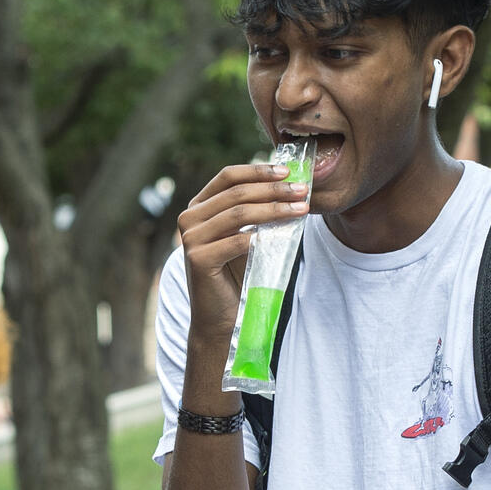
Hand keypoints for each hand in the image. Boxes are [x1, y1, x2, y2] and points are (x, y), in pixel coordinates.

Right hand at [175, 161, 309, 344]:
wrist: (222, 318)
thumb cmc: (237, 275)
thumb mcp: (247, 236)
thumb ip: (256, 212)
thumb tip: (289, 186)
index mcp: (198, 207)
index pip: (228, 177)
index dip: (258, 171)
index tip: (287, 172)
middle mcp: (189, 218)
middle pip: (236, 193)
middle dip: (273, 190)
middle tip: (301, 190)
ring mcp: (190, 239)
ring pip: (238, 214)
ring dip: (274, 209)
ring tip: (300, 210)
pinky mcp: (197, 259)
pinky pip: (235, 242)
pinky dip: (260, 237)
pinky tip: (280, 234)